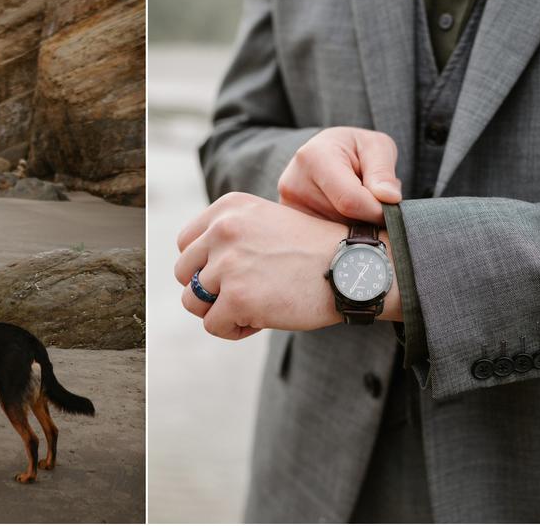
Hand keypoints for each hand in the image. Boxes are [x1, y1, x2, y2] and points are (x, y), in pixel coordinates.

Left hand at [175, 192, 400, 339]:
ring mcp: (228, 264)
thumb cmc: (313, 251)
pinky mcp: (237, 297)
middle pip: (184, 273)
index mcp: (228, 209)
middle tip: (245, 294)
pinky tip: (263, 320)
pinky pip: (213, 325)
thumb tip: (192, 275)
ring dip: (221, 311)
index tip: (233, 274)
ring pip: (193, 302)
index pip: (185, 244)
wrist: (354, 267)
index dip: (204, 266)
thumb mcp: (266, 223)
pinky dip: (235, 330)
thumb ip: (228, 238)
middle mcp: (223, 230)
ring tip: (255, 307)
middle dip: (209, 290)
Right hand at [278, 127, 401, 224]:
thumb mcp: (375, 146)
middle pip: (343, 219)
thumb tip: (389, 198)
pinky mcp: (289, 225)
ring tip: (357, 204)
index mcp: (314, 157)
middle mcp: (293, 184)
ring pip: (334, 233)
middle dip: (367, 218)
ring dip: (355, 226)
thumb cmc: (354, 148)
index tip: (393, 210)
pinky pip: (324, 239)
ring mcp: (288, 207)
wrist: (325, 153)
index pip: (350, 201)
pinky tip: (343, 214)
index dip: (377, 211)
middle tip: (375, 201)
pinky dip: (341, 232)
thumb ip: (383, 171)